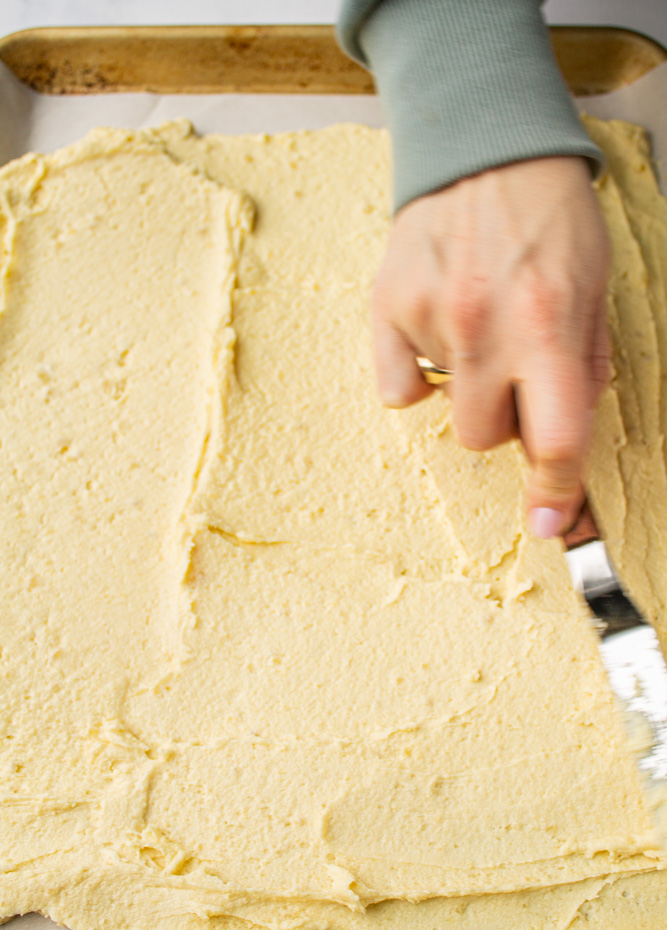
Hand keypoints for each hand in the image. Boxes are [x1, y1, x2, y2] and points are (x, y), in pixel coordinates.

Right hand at [371, 156, 610, 538]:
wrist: (483, 147)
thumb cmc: (546, 215)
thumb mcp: (593, 285)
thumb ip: (584, 363)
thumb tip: (565, 435)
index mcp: (548, 325)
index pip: (555, 438)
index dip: (556, 492)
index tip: (550, 525)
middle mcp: (484, 327)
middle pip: (484, 438)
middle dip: (504, 417)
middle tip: (513, 370)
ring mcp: (428, 318)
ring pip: (443, 412)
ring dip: (465, 390)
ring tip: (475, 331)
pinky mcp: (386, 307)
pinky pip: (398, 387)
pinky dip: (417, 371)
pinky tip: (434, 328)